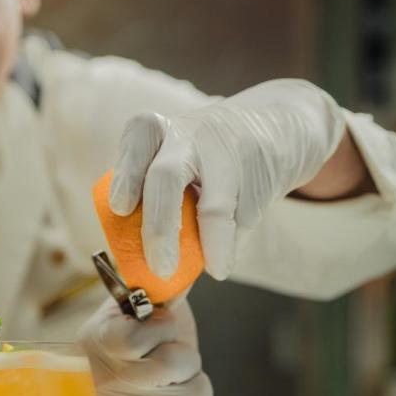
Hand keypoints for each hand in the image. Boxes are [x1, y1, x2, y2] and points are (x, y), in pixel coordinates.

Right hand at [81, 295, 213, 395]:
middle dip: (184, 355)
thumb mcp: (128, 308)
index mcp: (101, 342)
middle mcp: (110, 386)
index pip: (150, 332)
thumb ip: (154, 290)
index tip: (156, 326)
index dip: (163, 327)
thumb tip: (188, 264)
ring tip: (174, 381)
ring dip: (195, 383)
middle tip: (168, 356)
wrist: (96, 390)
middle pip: (177, 363)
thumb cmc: (122, 340)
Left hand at [108, 79, 346, 279]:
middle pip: (167, 177)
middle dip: (159, 228)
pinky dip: (232, 246)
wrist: (276, 124)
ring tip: (210, 271)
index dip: (126, 173)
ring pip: (214, 208)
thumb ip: (152, 195)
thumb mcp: (175, 154)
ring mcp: (229, 152)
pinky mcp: (262, 174)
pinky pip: (243, 221)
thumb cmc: (205, 154)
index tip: (120, 208)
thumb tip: (133, 264)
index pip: (139, 139)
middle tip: (159, 268)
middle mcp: (192, 135)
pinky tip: (225, 258)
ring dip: (210, 247)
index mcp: (160, 130)